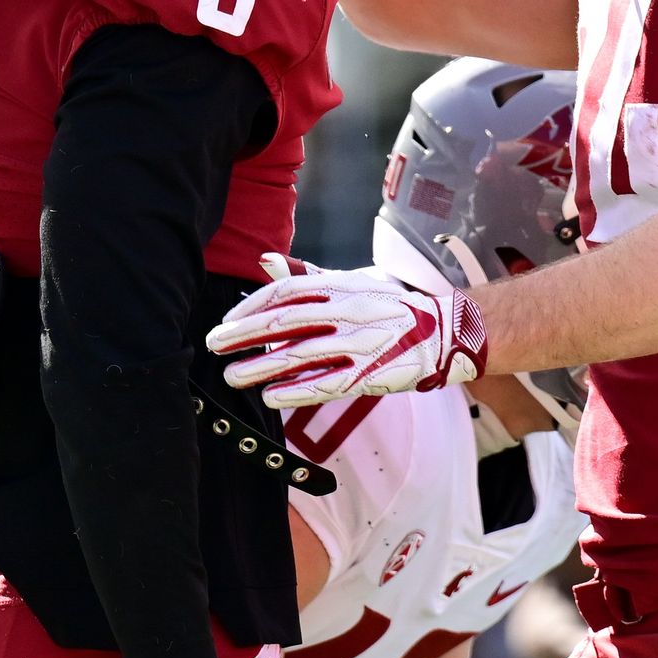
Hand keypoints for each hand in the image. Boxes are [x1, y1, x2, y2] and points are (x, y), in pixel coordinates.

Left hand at [205, 254, 487, 407]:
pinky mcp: (370, 373)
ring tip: (233, 376)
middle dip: (245, 335)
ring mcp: (359, 342)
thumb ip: (306, 276)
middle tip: (215, 346)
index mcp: (339, 285)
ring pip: (300, 354)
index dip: (251, 308)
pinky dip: (297, 390)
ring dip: (262, 366)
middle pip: (285, 321)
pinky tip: (271, 397)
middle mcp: (346, 309)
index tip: (227, 322)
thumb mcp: (349, 281)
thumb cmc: (387, 304)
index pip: (285, 292)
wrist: (442, 329)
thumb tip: (265, 260)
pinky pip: (327, 383)